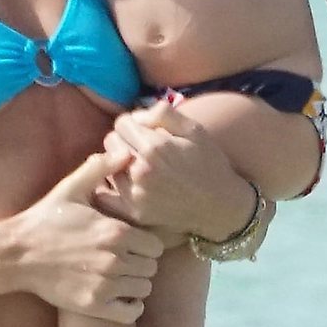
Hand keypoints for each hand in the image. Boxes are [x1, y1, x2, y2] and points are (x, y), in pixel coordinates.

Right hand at [15, 151, 163, 322]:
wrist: (17, 254)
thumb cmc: (46, 219)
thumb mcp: (71, 188)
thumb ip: (100, 169)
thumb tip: (125, 151)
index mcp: (116, 232)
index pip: (156, 246)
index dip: (146, 244)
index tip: (133, 243)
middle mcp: (115, 260)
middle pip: (152, 268)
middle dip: (142, 263)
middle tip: (125, 259)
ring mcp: (105, 285)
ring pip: (143, 289)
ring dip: (135, 283)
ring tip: (119, 275)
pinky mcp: (94, 305)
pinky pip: (131, 312)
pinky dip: (130, 306)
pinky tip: (118, 295)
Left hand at [93, 100, 274, 245]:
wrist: (220, 205)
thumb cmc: (208, 162)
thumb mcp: (193, 129)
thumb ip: (163, 113)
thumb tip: (136, 116)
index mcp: (155, 147)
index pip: (121, 123)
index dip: (132, 123)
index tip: (144, 131)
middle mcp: (141, 171)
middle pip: (111, 142)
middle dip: (124, 140)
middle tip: (141, 148)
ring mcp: (136, 194)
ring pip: (108, 166)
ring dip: (119, 163)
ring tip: (139, 167)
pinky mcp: (134, 213)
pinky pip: (106, 194)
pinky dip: (111, 187)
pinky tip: (128, 183)